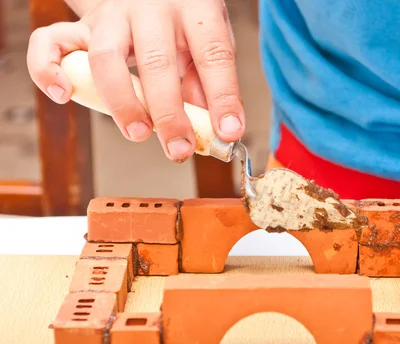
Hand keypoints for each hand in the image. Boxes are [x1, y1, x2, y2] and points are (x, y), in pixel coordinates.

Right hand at [26, 0, 244, 162]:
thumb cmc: (182, 20)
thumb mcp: (208, 40)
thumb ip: (207, 81)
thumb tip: (213, 128)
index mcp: (194, 9)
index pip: (212, 54)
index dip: (222, 96)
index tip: (229, 132)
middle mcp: (151, 9)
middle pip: (157, 62)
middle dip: (169, 114)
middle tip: (179, 150)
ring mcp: (112, 16)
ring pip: (105, 58)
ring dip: (122, 103)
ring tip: (138, 133)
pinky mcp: (81, 25)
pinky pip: (51, 42)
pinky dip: (48, 70)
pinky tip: (64, 95)